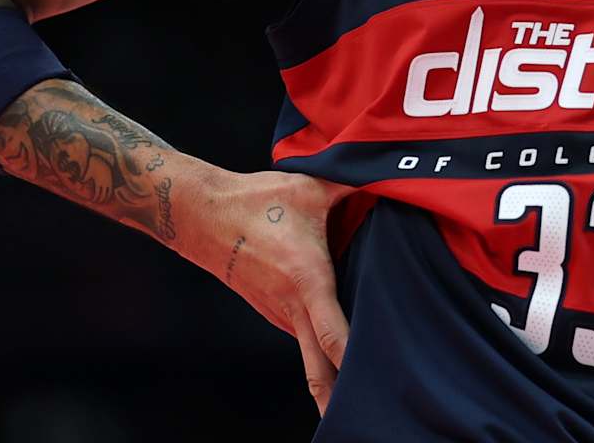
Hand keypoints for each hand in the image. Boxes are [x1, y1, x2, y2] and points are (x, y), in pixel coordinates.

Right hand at [177, 164, 356, 415]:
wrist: (201, 213)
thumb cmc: (256, 199)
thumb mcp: (312, 187)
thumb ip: (354, 186)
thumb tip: (392, 176)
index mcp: (307, 280)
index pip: (334, 335)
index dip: (354, 363)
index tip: (376, 384)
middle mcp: (291, 306)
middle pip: (318, 370)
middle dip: (338, 399)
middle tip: (365, 419)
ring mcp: (277, 312)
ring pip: (310, 353)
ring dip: (332, 372)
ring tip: (368, 387)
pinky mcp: (269, 308)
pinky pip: (301, 334)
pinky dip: (318, 349)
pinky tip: (339, 350)